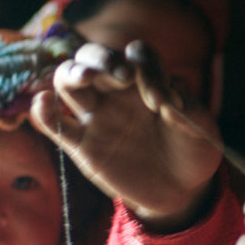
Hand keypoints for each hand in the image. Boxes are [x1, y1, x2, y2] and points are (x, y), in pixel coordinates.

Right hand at [30, 41, 223, 231]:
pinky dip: (42, 111)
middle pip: (94, 56)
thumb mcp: (201, 127)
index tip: (162, 100)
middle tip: (123, 75)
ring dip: (72, 73)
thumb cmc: (193, 150)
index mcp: (148, 80)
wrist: (184, 189)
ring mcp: (97, 116)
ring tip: (86, 78)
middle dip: (103, 58)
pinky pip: (53, 124)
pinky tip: (44, 102)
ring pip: (67, 80)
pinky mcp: (82, 145)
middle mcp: (118, 92)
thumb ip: (187, 108)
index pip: (137, 55)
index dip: (147, 67)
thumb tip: (163, 99)